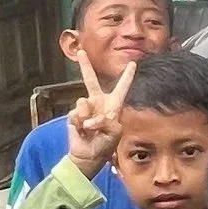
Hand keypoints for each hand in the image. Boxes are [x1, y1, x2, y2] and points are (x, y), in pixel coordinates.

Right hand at [65, 51, 134, 174]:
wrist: (88, 156)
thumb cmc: (105, 145)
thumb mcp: (114, 134)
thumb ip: (107, 122)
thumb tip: (91, 118)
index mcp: (113, 106)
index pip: (122, 88)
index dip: (127, 76)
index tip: (133, 63)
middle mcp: (98, 103)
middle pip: (90, 80)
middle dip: (85, 66)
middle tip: (81, 52)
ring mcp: (85, 108)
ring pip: (82, 101)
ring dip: (86, 116)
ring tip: (90, 129)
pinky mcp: (74, 115)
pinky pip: (76, 113)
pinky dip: (80, 123)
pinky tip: (82, 131)